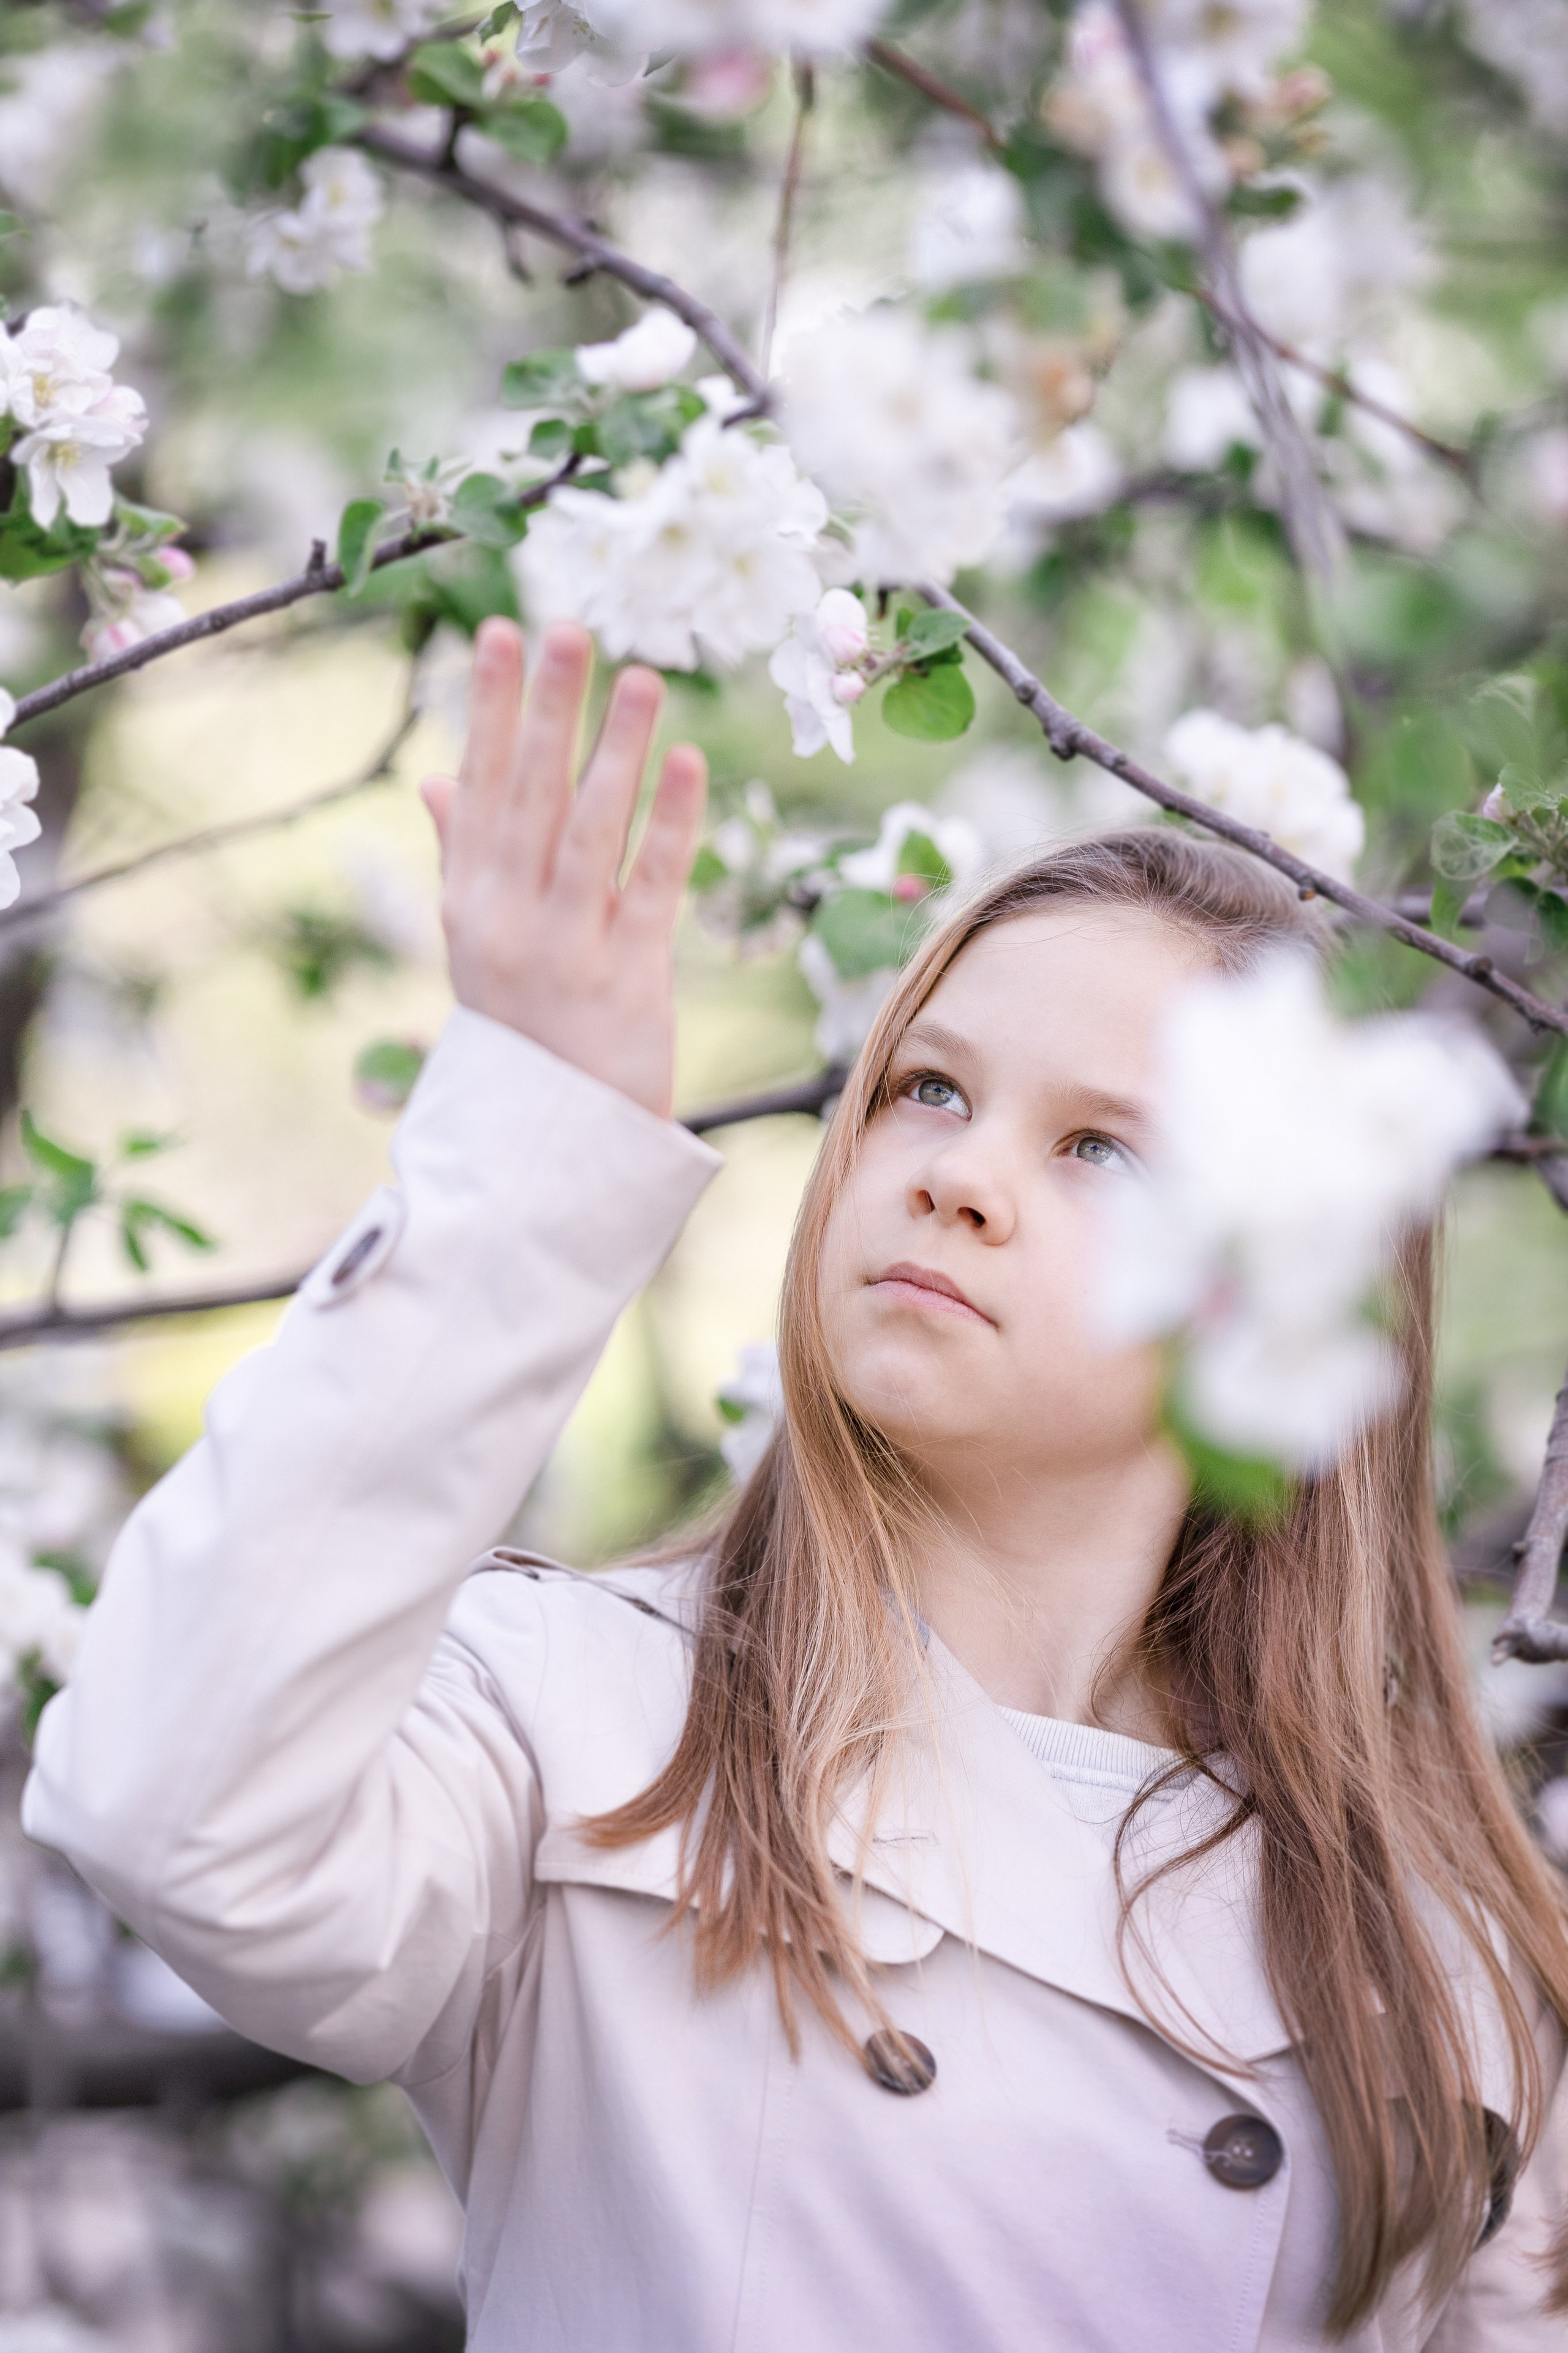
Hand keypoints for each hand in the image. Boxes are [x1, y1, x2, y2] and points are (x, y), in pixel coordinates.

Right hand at [421, 618, 706, 1121]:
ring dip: (618, 751)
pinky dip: (672, 827)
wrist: (545, 1145)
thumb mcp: (476, 945)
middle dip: (549, 711)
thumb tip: (440, 779)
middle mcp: (509, 921)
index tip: (500, 635)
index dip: (490, 711)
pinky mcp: (630, 981)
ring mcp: (569, 951)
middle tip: (569, 628)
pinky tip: (692, 765)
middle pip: (531, 798)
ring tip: (643, 678)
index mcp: (469, 903)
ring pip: (593, 834)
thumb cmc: (519, 1031)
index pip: (479, 788)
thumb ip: (464, 858)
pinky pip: (653, 889)